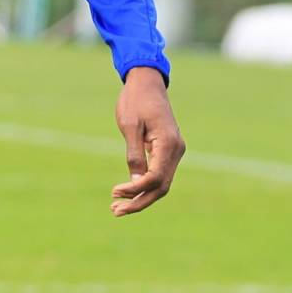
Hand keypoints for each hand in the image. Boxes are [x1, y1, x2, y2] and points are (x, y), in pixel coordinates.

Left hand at [110, 66, 183, 216]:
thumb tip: (136, 182)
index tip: (115, 192)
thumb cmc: (135, 100)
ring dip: (141, 196)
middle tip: (115, 211)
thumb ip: (134, 154)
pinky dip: (145, 185)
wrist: (146, 81)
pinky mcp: (168, 150)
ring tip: (118, 207)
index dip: (135, 189)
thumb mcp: (129, 125)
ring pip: (161, 183)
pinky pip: (160, 174)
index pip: (155, 177)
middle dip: (139, 201)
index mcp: (168, 144)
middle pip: (161, 187)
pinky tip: (129, 192)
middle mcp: (176, 150)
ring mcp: (174, 151)